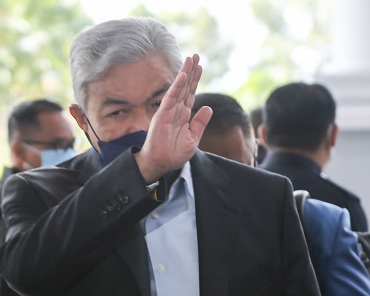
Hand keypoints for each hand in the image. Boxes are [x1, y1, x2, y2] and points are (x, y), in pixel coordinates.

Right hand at [134, 54, 212, 182]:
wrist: (161, 164)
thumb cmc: (174, 154)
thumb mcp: (193, 139)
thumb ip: (200, 123)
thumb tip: (208, 107)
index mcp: (183, 116)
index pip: (190, 94)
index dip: (196, 80)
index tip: (200, 66)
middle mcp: (176, 110)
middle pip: (185, 87)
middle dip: (191, 71)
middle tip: (196, 55)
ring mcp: (169, 111)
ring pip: (179, 88)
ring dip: (185, 73)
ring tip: (191, 59)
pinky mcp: (162, 115)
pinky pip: (171, 98)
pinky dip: (177, 86)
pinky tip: (183, 75)